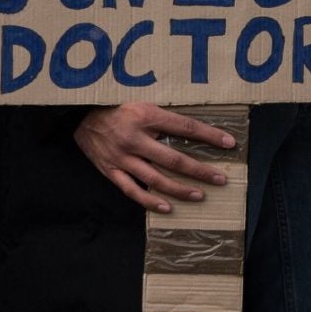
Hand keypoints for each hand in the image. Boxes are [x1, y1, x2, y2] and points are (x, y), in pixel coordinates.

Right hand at [73, 103, 235, 213]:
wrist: (81, 115)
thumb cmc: (119, 107)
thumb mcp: (144, 103)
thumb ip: (165, 117)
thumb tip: (196, 127)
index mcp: (147, 117)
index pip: (185, 128)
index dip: (209, 136)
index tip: (229, 143)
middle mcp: (135, 139)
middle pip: (173, 158)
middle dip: (200, 170)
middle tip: (220, 179)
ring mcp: (122, 158)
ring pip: (155, 179)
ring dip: (179, 189)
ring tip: (199, 195)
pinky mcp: (111, 171)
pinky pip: (132, 190)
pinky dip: (150, 201)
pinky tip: (167, 207)